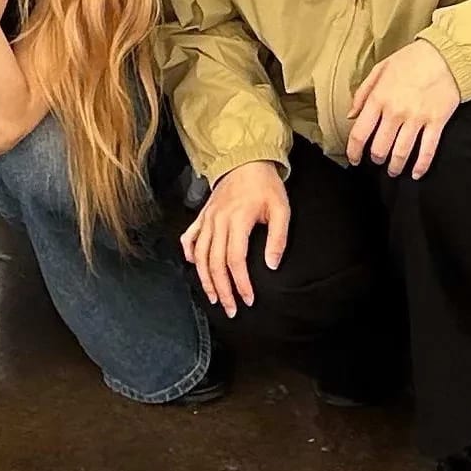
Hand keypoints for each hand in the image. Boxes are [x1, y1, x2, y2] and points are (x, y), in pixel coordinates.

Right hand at [181, 160, 289, 316]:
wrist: (247, 160)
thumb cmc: (266, 186)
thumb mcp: (281, 209)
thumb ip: (278, 238)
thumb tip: (272, 266)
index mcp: (237, 219)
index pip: (235, 260)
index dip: (240, 283)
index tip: (248, 299)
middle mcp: (218, 221)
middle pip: (214, 263)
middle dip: (222, 290)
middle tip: (230, 309)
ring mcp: (207, 218)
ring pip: (199, 255)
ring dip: (205, 279)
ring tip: (213, 298)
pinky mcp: (202, 215)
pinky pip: (190, 237)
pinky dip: (188, 252)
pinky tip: (192, 265)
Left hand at [345, 37, 461, 177]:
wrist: (445, 55)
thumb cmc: (411, 60)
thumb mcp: (380, 69)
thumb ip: (363, 93)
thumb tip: (351, 115)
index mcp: (379, 98)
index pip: (360, 133)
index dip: (354, 151)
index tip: (355, 159)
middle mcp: (395, 112)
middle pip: (380, 148)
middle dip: (376, 159)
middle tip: (378, 161)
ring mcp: (416, 119)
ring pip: (401, 153)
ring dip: (395, 166)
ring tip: (393, 170)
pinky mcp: (436, 122)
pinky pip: (427, 151)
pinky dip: (421, 166)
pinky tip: (415, 173)